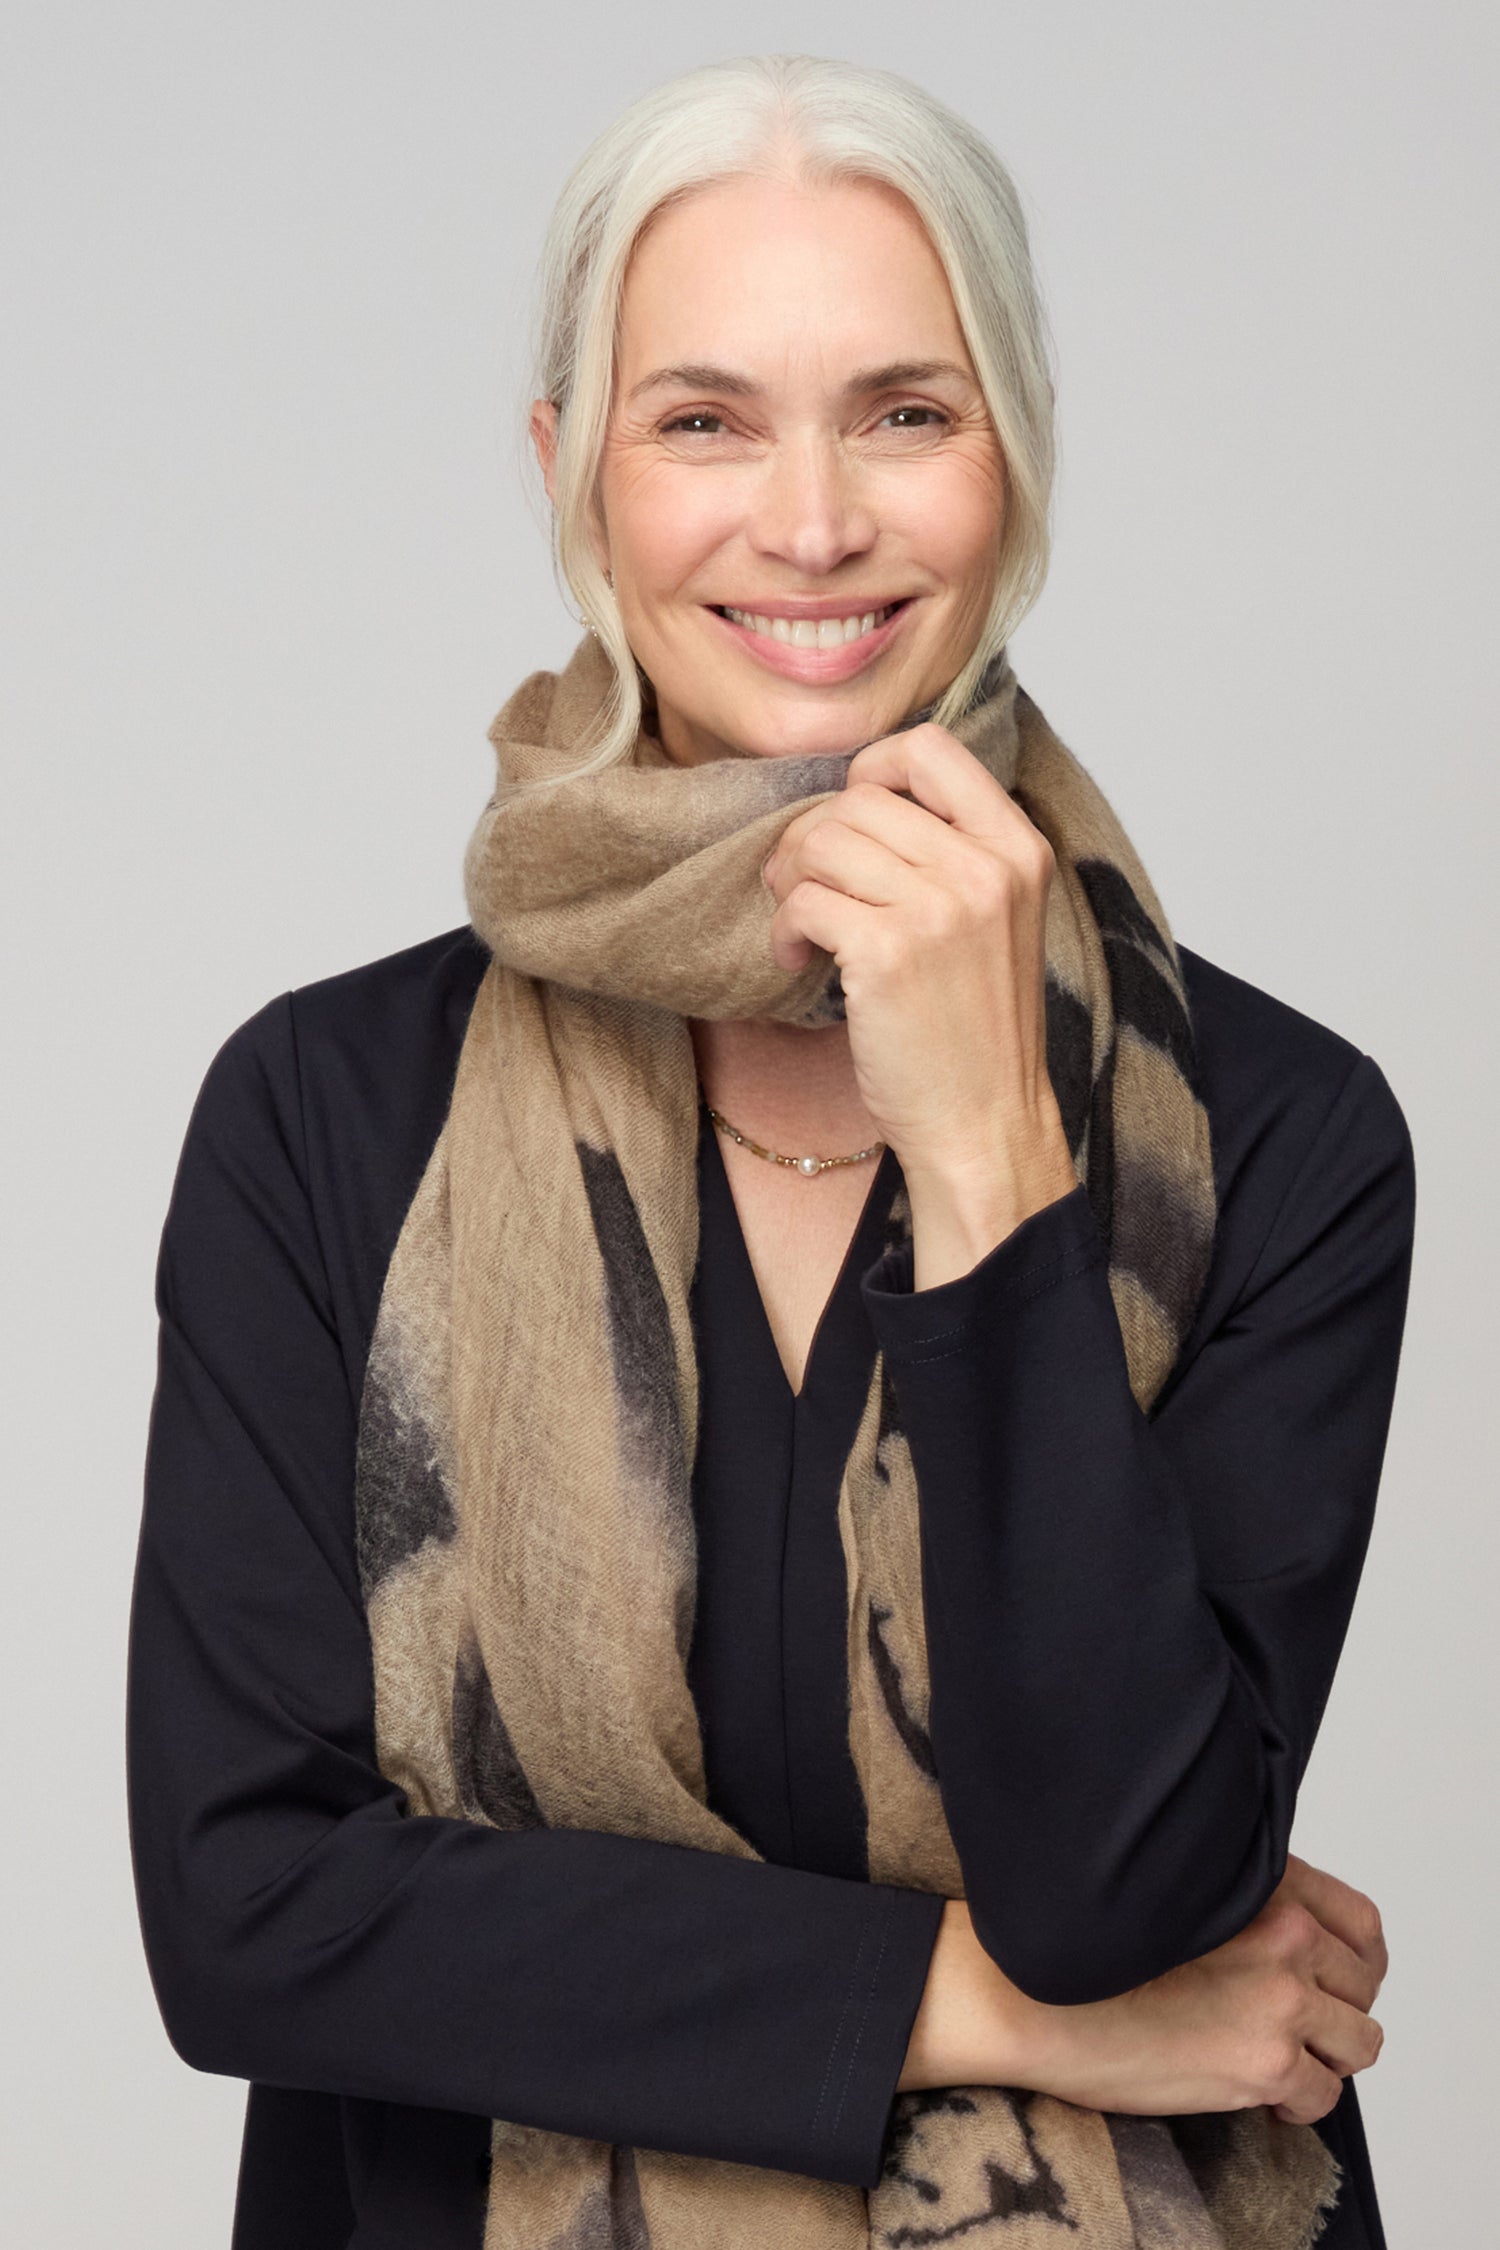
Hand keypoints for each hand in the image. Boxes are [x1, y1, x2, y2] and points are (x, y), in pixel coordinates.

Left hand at [761, 724, 1076, 1275]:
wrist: (984, 1123)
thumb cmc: (975, 1030)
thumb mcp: (994, 920)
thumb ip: (951, 851)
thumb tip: (854, 796)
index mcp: (1018, 849)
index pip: (931, 747)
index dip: (871, 770)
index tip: (851, 822)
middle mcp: (986, 869)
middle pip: (858, 799)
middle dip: (812, 841)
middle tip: (804, 891)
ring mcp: (941, 909)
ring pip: (822, 841)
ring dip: (791, 884)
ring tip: (802, 929)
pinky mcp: (888, 953)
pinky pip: (803, 900)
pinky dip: (784, 929)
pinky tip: (796, 962)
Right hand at [901, 1863, 1386, 2125]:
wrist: (1034, 1992)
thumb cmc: (1086, 1941)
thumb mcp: (1175, 1891)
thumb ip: (1238, 1899)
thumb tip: (1281, 1933)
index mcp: (1263, 1882)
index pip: (1362, 1923)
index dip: (1356, 1958)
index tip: (1337, 1977)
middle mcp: (1284, 1934)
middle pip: (1364, 1985)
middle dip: (1338, 2009)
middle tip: (1301, 2026)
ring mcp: (1280, 2000)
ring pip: (1358, 2042)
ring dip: (1326, 2056)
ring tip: (1283, 2060)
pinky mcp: (1264, 2063)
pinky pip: (1323, 2095)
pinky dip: (1298, 2101)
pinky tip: (1260, 2092)